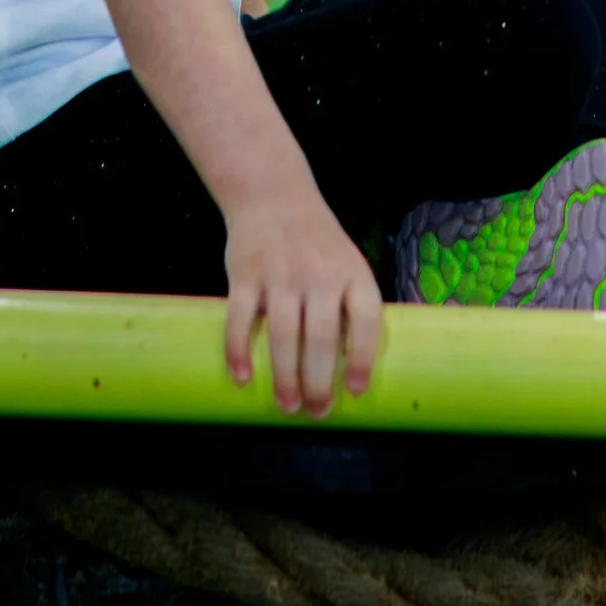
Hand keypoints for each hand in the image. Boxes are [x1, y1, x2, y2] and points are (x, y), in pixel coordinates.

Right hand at [223, 185, 381, 416]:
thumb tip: (352, 367)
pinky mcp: (245, 274)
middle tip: (316, 411)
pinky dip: (239, 350)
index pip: (366, 318)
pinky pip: (240, 319)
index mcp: (352, 272)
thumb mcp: (347, 262)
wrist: (273, 194)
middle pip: (321, 336)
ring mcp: (280, 274)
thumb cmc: (317, 242)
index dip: (363, 357)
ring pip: (282, 333)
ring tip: (288, 405)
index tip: (354, 389)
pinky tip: (243, 377)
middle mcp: (318, 273)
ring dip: (285, 375)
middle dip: (319, 381)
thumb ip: (351, 306)